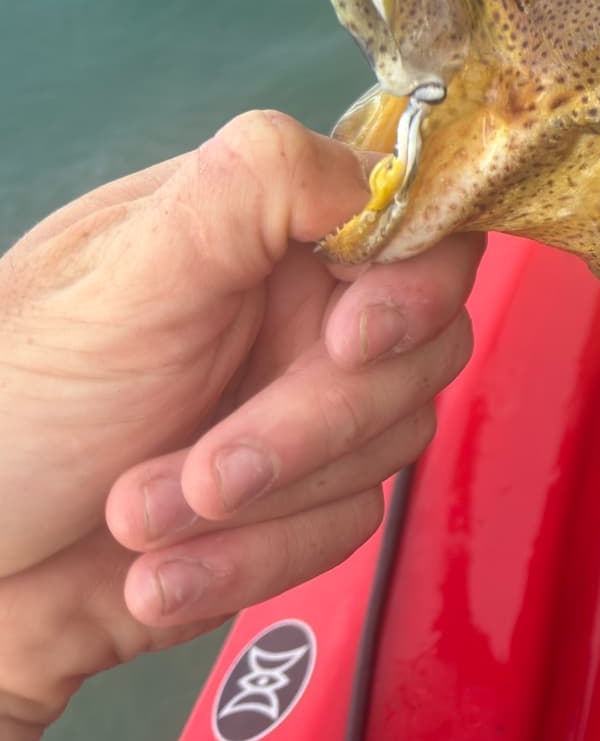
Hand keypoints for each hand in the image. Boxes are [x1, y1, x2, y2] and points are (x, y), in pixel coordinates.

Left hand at [0, 112, 480, 740]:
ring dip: (264, 506)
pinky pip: (346, 529)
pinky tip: (158, 573)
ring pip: (389, 443)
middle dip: (310, 425)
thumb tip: (371, 168)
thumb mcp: (122, 283)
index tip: (352, 342)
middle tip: (212, 470)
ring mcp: (308, 404)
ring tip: (135, 519)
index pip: (413, 222)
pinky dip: (250, 562)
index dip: (411, 285)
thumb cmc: (8, 408)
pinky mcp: (305, 500)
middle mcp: (301, 305)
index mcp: (267, 227)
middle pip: (417, 346)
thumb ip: (251, 192)